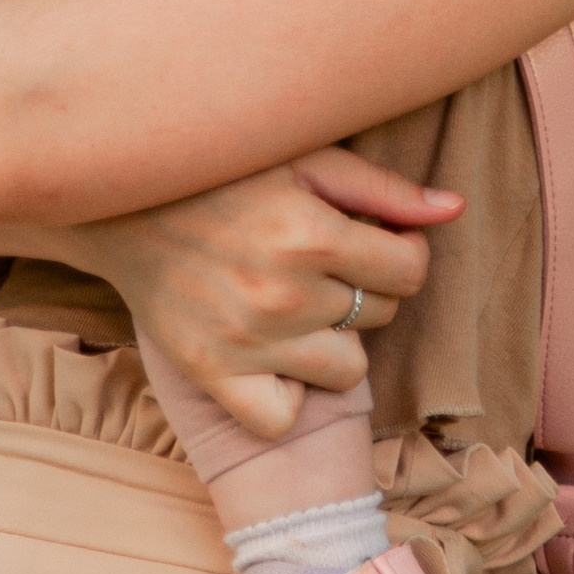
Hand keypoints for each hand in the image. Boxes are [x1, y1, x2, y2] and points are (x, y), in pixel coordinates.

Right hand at [78, 146, 460, 441]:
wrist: (118, 201)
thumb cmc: (222, 171)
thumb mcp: (304, 157)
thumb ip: (382, 187)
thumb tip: (455, 211)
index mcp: (311, 232)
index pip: (409, 271)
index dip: (399, 254)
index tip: (369, 241)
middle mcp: (284, 293)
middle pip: (380, 316)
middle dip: (362, 289)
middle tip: (317, 262)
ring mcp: (248, 341)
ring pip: (347, 369)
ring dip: (332, 340)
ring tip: (295, 305)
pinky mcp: (213, 374)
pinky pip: (283, 416)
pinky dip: (286, 395)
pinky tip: (271, 356)